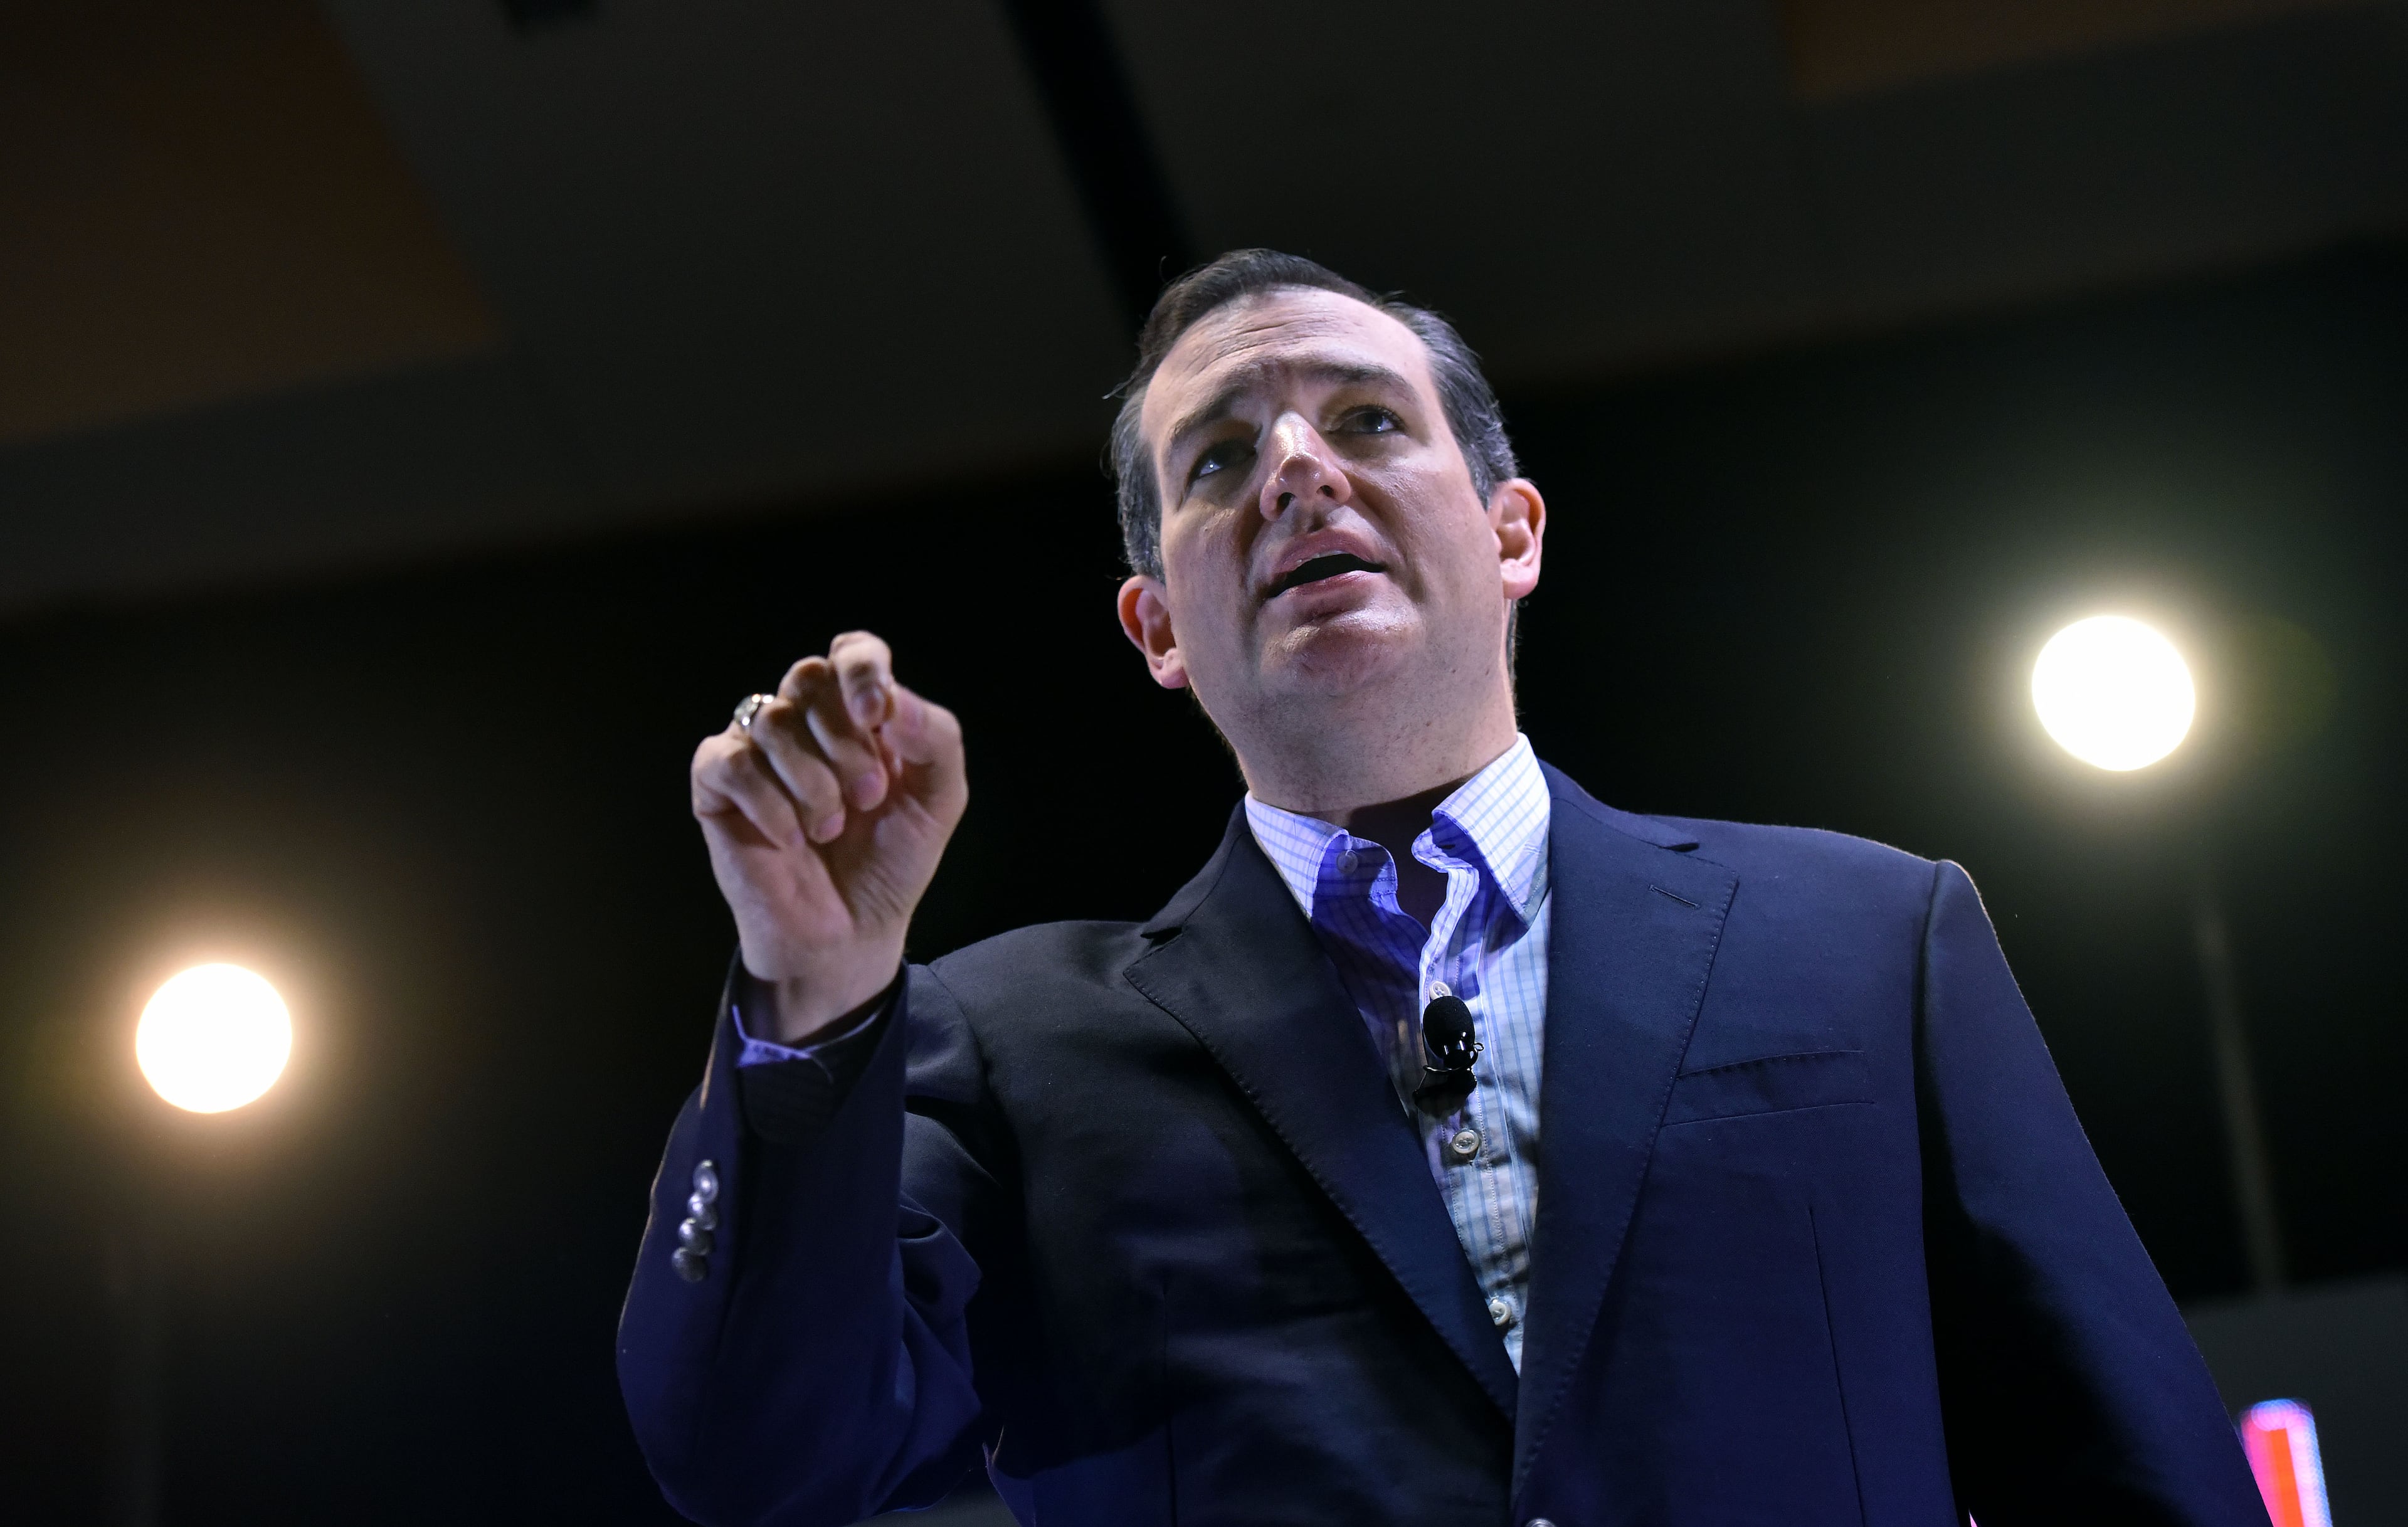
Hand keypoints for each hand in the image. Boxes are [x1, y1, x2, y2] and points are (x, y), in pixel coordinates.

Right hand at [690, 632, 966, 1040]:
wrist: (849, 933)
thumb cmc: (890, 861)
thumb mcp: (938, 799)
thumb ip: (934, 738)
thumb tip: (890, 701)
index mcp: (856, 713)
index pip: (853, 651)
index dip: (863, 671)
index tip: (877, 717)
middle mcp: (802, 720)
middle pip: (809, 678)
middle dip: (844, 739)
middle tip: (868, 796)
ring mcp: (755, 749)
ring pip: (771, 720)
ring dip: (812, 782)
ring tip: (830, 829)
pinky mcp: (716, 784)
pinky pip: (731, 760)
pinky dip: (769, 802)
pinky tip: (790, 839)